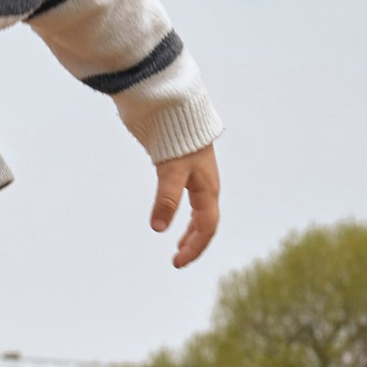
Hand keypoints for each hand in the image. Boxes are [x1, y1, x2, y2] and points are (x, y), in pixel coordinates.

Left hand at [152, 147, 221, 267]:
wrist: (174, 104)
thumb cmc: (177, 136)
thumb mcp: (172, 171)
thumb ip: (166, 199)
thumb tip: (158, 228)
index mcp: (208, 189)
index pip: (207, 227)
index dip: (194, 247)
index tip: (177, 262)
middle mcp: (206, 184)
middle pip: (206, 221)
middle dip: (194, 242)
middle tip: (178, 259)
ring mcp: (196, 175)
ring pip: (199, 209)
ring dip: (191, 229)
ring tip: (179, 243)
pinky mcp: (185, 166)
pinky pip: (190, 197)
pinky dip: (184, 212)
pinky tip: (171, 211)